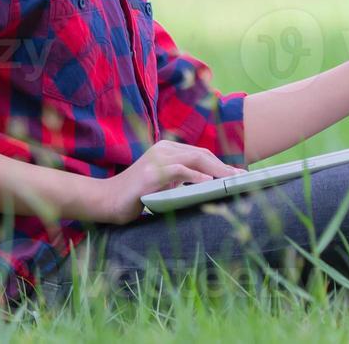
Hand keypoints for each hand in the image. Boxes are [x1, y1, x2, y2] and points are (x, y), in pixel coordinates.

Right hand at [92, 140, 245, 223]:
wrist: (106, 200)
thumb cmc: (136, 195)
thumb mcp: (163, 183)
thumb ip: (181, 178)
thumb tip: (210, 184)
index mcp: (168, 148)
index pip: (201, 155)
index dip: (221, 164)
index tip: (239, 175)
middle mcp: (164, 148)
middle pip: (202, 155)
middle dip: (224, 167)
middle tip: (242, 178)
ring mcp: (157, 158)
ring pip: (195, 159)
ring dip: (217, 170)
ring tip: (232, 180)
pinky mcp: (151, 172)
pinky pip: (179, 170)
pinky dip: (196, 176)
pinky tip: (209, 184)